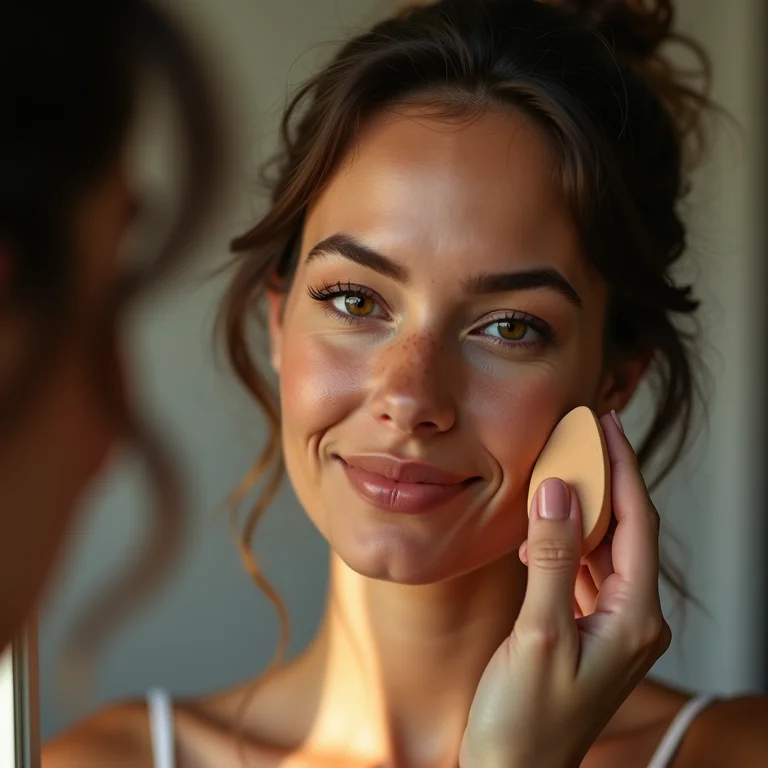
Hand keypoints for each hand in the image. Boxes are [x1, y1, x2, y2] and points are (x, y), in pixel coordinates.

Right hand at [460, 412, 671, 767]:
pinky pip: (584, 570)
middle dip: (605, 479)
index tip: (605, 424)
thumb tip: (561, 490)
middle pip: (625, 530)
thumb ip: (554, 559)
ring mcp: (611, 626)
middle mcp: (633, 619)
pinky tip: (542, 531)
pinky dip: (566, 542)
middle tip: (580, 435)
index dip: (622, 468)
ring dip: (584, 508)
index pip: (636, 523)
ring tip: (560, 470)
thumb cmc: (525, 720)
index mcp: (635, 619)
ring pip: (604, 548)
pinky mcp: (586, 630)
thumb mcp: (538, 635)